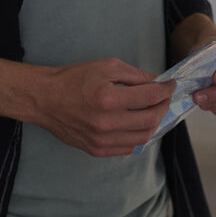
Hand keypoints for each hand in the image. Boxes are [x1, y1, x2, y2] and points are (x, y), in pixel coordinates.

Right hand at [31, 57, 174, 156]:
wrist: (45, 99)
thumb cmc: (73, 79)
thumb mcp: (106, 67)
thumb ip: (134, 75)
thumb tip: (156, 82)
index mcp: (108, 98)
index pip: (150, 96)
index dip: (165, 90)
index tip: (170, 85)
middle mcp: (106, 123)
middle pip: (151, 120)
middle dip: (163, 107)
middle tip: (163, 98)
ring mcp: (101, 140)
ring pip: (143, 137)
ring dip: (153, 123)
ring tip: (152, 111)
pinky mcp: (96, 150)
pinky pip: (128, 148)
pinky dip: (138, 136)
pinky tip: (136, 124)